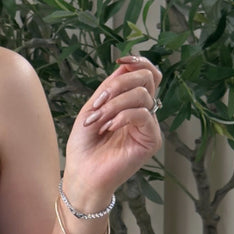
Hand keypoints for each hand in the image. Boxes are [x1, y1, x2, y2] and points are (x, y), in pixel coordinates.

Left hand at [62, 55, 163, 206]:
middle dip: (120, 83)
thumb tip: (125, 64)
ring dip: (114, 104)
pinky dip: (123, 116)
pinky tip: (108, 128)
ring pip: (142, 95)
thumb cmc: (84, 145)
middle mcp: (144, 112)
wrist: (82, 174)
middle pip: (147, 78)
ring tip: (98, 120)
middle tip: (99, 102)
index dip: (138, 61)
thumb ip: (110, 87)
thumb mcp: (93, 108)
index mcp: (131, 102)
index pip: (146, 74)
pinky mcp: (151, 140)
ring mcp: (149, 126)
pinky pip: (144, 115)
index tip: (120, 59)